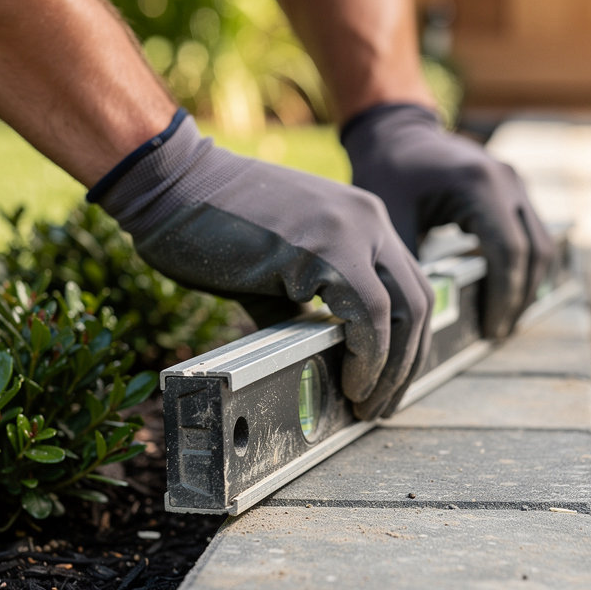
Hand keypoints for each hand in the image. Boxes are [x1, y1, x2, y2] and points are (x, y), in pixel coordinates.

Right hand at [89, 112, 432, 419]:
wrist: (172, 184)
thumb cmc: (213, 228)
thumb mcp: (279, 274)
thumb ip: (308, 311)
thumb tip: (325, 364)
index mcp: (363, 221)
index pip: (410, 288)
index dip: (407, 344)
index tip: (388, 383)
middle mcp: (369, 220)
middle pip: (418, 303)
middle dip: (407, 365)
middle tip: (383, 405)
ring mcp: (352, 229)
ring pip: (403, 311)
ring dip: (391, 369)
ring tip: (367, 404)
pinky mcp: (325, 248)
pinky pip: (369, 314)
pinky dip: (368, 357)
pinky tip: (352, 384)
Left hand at [342, 103, 555, 337]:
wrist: (395, 131)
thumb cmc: (387, 172)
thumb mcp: (392, 220)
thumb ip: (412, 266)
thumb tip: (424, 320)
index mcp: (479, 184)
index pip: (508, 253)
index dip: (504, 297)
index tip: (490, 331)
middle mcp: (507, 180)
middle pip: (534, 253)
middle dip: (519, 298)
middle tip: (498, 333)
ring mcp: (516, 181)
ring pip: (541, 245)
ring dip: (527, 285)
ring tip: (502, 320)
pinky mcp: (514, 188)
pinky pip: (532, 234)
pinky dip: (523, 266)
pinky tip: (503, 293)